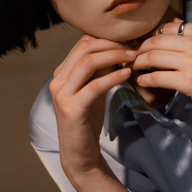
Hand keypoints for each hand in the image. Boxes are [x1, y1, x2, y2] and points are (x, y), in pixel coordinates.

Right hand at [49, 36, 134, 177]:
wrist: (79, 153)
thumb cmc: (87, 119)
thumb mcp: (93, 89)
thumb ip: (100, 70)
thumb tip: (118, 48)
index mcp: (61, 73)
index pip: (82, 43)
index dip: (106, 38)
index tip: (129, 40)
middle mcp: (57, 81)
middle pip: (84, 48)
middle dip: (112, 44)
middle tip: (133, 47)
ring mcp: (62, 95)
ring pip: (88, 63)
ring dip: (114, 56)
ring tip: (132, 58)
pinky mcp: (72, 109)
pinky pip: (94, 86)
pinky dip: (112, 77)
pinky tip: (126, 74)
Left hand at [133, 21, 191, 129]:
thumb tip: (173, 24)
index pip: (168, 27)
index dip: (151, 35)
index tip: (144, 43)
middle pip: (156, 40)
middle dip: (140, 48)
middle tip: (132, 55)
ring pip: (153, 56)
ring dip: (139, 62)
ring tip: (134, 67)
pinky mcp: (189, 82)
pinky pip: (157, 77)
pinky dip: (145, 79)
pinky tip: (142, 81)